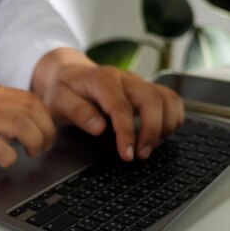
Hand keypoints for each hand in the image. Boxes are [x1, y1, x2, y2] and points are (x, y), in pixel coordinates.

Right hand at [0, 85, 54, 169]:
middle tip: (43, 148)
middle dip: (46, 132)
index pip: (32, 100)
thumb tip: (27, 125)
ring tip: (31, 153)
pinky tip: (5, 161)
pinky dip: (9, 156)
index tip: (47, 135)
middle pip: (32, 111)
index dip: (47, 119)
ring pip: (21, 124)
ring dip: (34, 141)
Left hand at [33, 48, 184, 160]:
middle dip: (151, 131)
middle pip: (151, 101)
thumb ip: (78, 112)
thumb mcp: (59, 102)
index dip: (127, 133)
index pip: (121, 107)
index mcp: (102, 79)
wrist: (69, 75)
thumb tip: (99, 128)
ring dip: (164, 125)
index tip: (127, 154)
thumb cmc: (64, 90)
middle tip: (141, 155)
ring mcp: (138, 83)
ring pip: (166, 98)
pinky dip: (172, 117)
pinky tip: (159, 134)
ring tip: (150, 146)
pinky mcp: (146, 89)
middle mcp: (125, 78)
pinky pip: (170, 99)